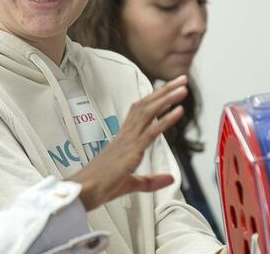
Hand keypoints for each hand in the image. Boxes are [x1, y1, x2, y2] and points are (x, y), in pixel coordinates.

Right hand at [68, 75, 186, 210]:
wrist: (86, 190)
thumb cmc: (102, 186)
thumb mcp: (132, 184)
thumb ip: (152, 181)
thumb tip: (170, 179)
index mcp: (124, 138)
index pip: (140, 111)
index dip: (155, 98)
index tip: (169, 89)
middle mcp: (126, 134)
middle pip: (146, 105)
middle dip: (165, 91)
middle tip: (182, 79)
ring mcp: (129, 140)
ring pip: (149, 112)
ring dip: (167, 98)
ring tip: (183, 88)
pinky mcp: (132, 150)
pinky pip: (151, 131)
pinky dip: (166, 119)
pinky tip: (179, 110)